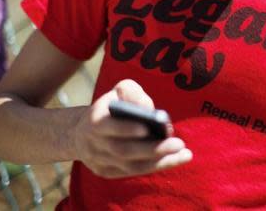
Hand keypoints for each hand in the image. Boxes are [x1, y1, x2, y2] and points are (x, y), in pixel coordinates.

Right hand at [71, 79, 191, 177]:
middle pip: (124, 151)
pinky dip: (153, 166)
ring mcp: (99, 162)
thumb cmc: (110, 107)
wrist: (81, 132)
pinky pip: (132, 172)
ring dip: (160, 162)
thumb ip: (132, 93)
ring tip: (184, 154)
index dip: (127, 129)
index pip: (108, 127)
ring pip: (131, 166)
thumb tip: (150, 110)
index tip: (147, 128)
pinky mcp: (106, 172)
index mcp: (94, 121)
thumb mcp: (118, 92)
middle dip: (153, 148)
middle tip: (178, 143)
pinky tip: (173, 160)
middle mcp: (94, 145)